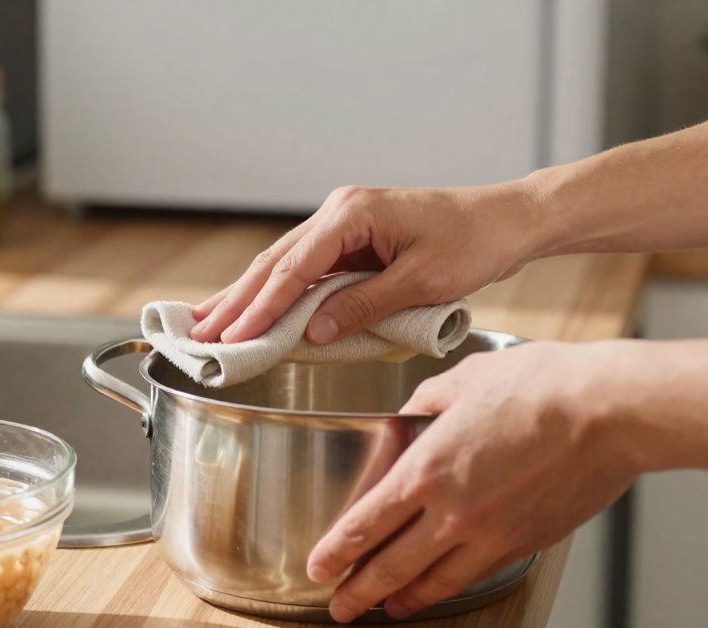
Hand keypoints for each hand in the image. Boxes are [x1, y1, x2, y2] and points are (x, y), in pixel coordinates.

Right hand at [189, 183, 541, 344]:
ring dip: (248, 297)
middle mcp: (341, 212)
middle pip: (275, 263)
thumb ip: (365, 306)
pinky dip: (277, 293)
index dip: (260, 307)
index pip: (294, 268)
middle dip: (237, 302)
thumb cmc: (474, 244)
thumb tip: (314, 333)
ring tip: (208, 325)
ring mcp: (344, 224)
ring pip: (283, 266)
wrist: (507, 221)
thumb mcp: (422, 282)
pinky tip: (253, 310)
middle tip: (200, 336)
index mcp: (353, 213)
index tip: (232, 336)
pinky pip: (306, 270)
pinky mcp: (353, 240)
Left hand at [305, 341, 643, 622]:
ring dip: (400, 599)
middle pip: (390, 566)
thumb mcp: (464, 380)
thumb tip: (409, 416)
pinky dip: (446, 589)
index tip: (318, 567)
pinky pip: (474, 576)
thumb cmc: (541, 386)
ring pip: (432, 582)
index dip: (336, 552)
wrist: (608, 411)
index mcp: (426, 470)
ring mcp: (489, 535)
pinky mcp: (524, 543)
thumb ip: (425, 403)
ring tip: (382, 609)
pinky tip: (435, 591)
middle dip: (357, 592)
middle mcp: (452, 513)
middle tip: (337, 607)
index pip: (365, 524)